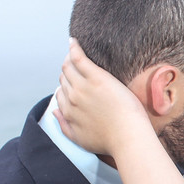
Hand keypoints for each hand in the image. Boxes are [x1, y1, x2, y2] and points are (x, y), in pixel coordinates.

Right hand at [55, 39, 152, 156]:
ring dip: (69, 57)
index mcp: (68, 111)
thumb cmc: (110, 141)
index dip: (66, 86)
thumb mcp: (80, 139)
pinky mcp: (96, 78)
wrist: (128, 137)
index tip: (74, 81)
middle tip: (76, 64)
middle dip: (67, 71)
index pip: (60, 92)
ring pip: (69, 66)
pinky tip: (73, 41)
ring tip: (75, 51)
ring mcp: (83, 86)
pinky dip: (74, 48)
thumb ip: (64, 125)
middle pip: (64, 77)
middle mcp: (72, 97)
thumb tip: (55, 112)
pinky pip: (79, 58)